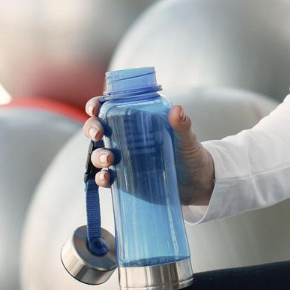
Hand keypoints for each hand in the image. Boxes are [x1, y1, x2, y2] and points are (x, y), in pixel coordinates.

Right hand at [83, 97, 216, 206]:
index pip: (110, 108)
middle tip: (98, 134)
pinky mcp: (125, 180)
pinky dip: (102, 178)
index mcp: (136, 121)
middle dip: (92, 129)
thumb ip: (182, 125)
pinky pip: (106, 178)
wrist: (197, 183)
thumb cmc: (190, 154)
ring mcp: (123, 160)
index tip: (95, 108)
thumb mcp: (186, 139)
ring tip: (109, 159)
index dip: (96, 106)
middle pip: (98, 129)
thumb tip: (177, 109)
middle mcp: (125, 139)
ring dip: (98, 155)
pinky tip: (107, 178)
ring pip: (99, 154)